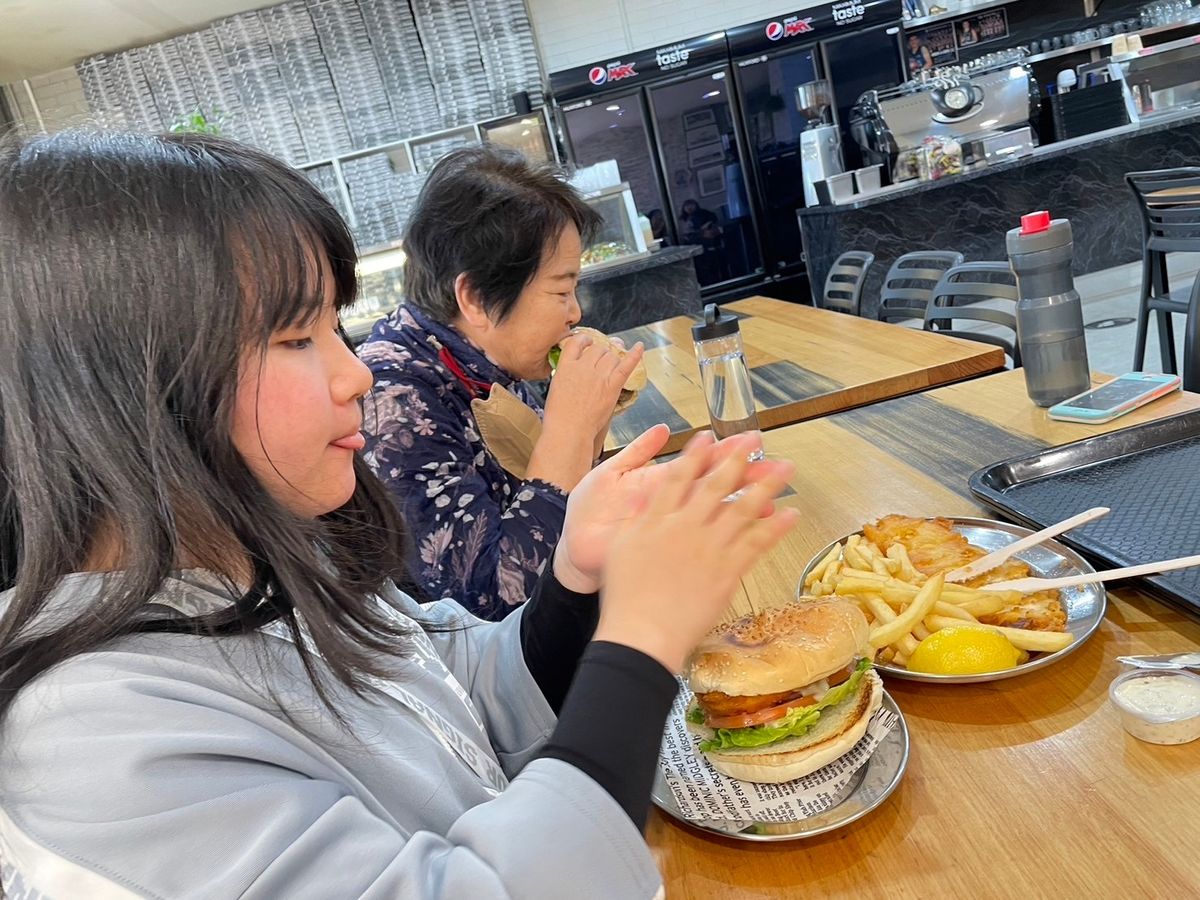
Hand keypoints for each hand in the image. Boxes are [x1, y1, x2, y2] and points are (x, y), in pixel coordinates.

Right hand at [544, 332, 643, 443]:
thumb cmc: (559, 415)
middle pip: (597, 349)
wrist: (568, 431)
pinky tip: (639, 346)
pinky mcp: (612, 387)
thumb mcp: (555, 388)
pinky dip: (635, 354)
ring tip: (612, 364)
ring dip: (613, 358)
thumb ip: (567, 375)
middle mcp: (583, 367)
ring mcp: (599, 376)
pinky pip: (626, 365)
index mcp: (566, 366)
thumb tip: (576, 369)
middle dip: (601, 352)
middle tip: (602, 359)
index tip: (587, 342)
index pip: (576, 342)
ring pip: (611, 356)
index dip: (584, 340)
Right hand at [591, 435, 798, 673]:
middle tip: (754, 439)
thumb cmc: (625, 596)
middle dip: (737, 458)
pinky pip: (757, 542)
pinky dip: (776, 526)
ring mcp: (709, 546)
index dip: (696, 454)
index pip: (678, 476)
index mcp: (656, 519)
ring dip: (767, 485)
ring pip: (743, 508)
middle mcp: (685, 525)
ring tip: (785, 469)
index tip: (709, 437)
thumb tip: (640, 495)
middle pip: (715, 484)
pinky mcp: (728, 570)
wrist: (642, 632)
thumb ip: (633, 519)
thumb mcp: (618, 549)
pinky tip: (791, 514)